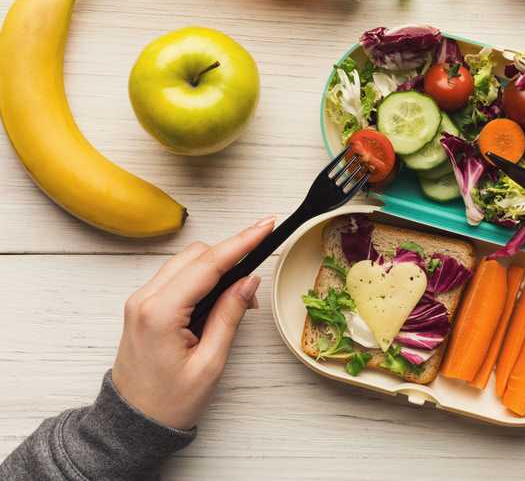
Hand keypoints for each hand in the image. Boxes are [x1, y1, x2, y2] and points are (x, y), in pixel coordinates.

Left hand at [112, 217, 274, 429]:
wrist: (133, 423)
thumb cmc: (169, 401)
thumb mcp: (210, 362)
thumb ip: (229, 315)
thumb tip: (248, 280)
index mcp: (160, 313)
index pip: (209, 264)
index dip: (242, 241)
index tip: (266, 225)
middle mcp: (144, 299)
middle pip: (196, 254)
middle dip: (231, 256)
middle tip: (256, 282)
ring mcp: (140, 300)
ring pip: (186, 261)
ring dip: (216, 267)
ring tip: (239, 298)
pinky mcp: (143, 305)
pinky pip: (176, 276)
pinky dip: (202, 278)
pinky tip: (218, 299)